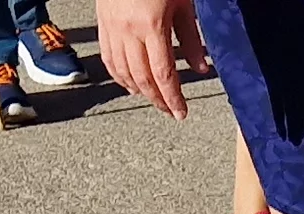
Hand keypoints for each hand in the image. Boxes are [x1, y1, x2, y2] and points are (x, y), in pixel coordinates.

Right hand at [93, 0, 207, 118]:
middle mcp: (128, 31)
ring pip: (122, 71)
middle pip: (142, 78)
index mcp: (152, 25)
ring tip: (154, 100)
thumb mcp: (184, 5)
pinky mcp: (102, 24)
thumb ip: (191, 39)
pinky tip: (130, 84)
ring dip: (139, 90)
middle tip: (170, 111)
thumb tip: (202, 69)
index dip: (172, 98)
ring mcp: (112, 28)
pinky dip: (119, 75)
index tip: (181, 113)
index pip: (163, 74)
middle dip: (158, 99)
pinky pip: (108, 58)